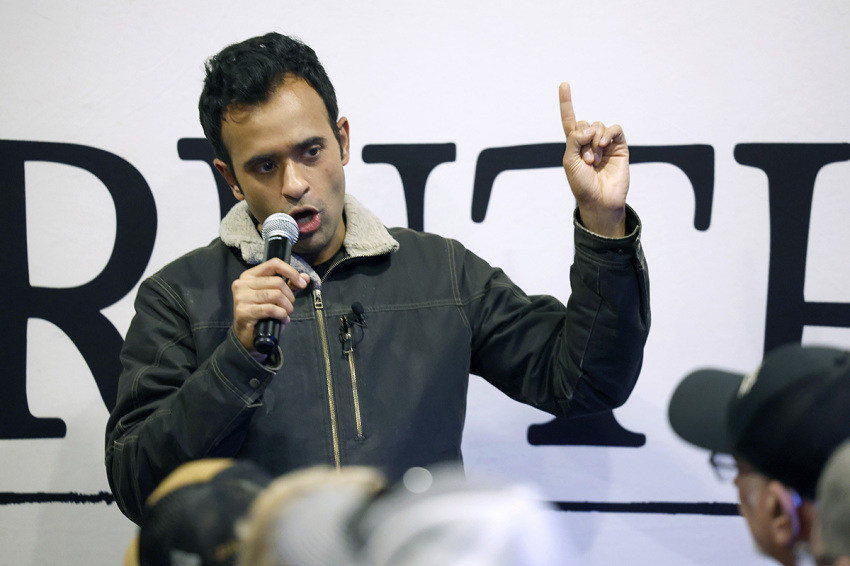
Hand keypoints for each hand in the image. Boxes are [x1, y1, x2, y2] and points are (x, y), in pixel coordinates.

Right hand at [231, 259, 309, 352]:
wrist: (248, 336)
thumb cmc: (263, 314)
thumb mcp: (277, 297)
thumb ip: (290, 286)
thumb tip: (305, 277)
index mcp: (249, 276)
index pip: (274, 264)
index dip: (291, 272)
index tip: (301, 283)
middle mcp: (242, 284)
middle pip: (277, 282)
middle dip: (289, 296)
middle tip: (290, 306)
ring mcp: (241, 297)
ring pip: (275, 295)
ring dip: (287, 306)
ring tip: (287, 313)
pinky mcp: (244, 311)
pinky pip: (271, 309)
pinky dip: (282, 315)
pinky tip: (283, 320)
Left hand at [559, 82, 628, 237]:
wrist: (600, 200)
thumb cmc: (582, 184)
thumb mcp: (570, 161)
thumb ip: (574, 139)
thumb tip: (589, 127)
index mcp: (574, 145)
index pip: (569, 119)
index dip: (567, 103)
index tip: (564, 84)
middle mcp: (589, 141)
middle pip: (585, 123)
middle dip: (583, 139)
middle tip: (585, 160)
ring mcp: (605, 144)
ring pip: (598, 125)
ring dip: (594, 141)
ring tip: (594, 160)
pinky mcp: (619, 146)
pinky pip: (614, 129)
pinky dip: (608, 133)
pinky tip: (604, 145)